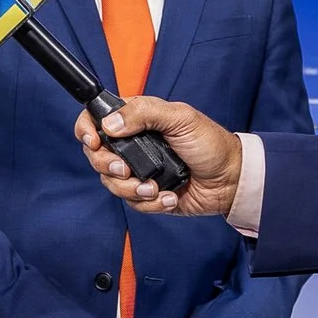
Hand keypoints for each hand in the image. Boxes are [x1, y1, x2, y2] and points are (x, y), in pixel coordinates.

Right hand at [75, 98, 242, 216]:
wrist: (230, 180)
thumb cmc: (210, 143)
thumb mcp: (179, 118)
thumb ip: (144, 113)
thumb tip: (111, 123)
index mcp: (136, 120)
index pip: (97, 120)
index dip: (87, 130)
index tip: (94, 141)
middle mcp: (133, 146)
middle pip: (97, 156)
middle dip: (108, 166)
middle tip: (126, 169)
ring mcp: (138, 171)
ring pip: (111, 183)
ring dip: (132, 189)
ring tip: (156, 187)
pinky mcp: (147, 194)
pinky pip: (132, 203)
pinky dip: (151, 203)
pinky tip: (169, 196)